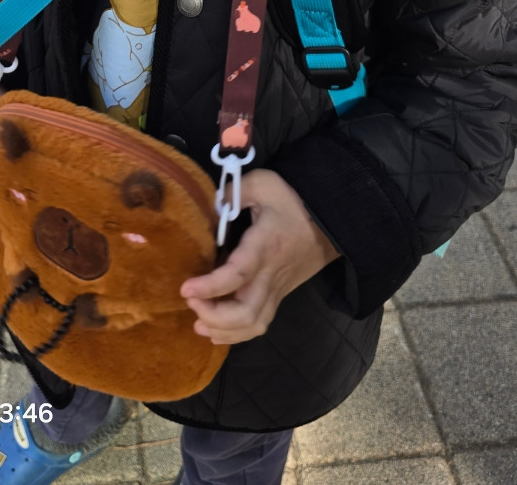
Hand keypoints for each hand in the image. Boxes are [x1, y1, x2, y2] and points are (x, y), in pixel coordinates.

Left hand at [180, 169, 339, 344]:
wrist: (331, 221)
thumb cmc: (293, 201)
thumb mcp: (263, 183)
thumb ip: (233, 191)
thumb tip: (210, 205)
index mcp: (264, 246)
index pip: (238, 275)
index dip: (210, 287)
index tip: (185, 289)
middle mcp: (271, 275)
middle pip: (246, 313)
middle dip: (214, 316)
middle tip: (191, 302)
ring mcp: (277, 289)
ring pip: (254, 325)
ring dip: (224, 330)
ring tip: (198, 323)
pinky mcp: (279, 296)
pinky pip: (259, 323)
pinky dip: (237, 333)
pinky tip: (216, 330)